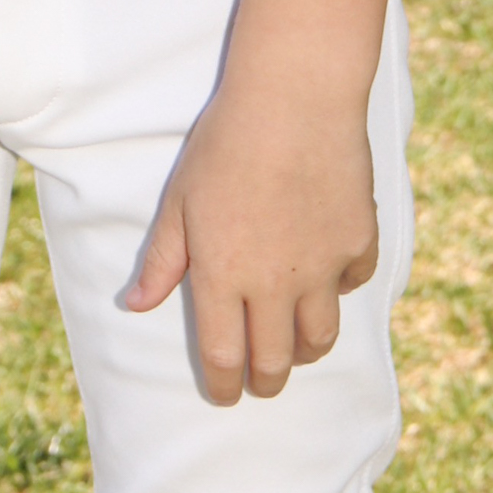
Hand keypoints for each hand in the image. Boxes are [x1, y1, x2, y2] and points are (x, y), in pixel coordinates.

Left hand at [124, 76, 378, 405]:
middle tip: (259, 379)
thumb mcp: (179, 199)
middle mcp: (275, 284)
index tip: (224, 394)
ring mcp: (322, 268)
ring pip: (320, 339)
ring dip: (303, 349)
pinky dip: (338, 287)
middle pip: (276, 362)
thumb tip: (135, 306)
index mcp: (223, 275)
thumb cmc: (224, 143)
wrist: (293, 99)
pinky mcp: (358, 245)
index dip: (224, 385)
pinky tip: (326, 271)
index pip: (224, 357)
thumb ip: (161, 259)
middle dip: (265, 380)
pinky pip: (351, 284)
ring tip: (291, 341)